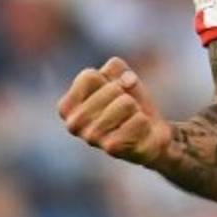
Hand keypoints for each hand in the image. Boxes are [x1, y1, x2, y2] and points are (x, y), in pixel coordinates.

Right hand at [57, 56, 171, 166]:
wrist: (148, 136)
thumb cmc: (128, 103)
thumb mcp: (119, 76)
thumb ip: (116, 67)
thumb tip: (127, 80)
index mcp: (67, 107)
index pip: (89, 77)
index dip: (109, 79)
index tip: (113, 93)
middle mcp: (73, 124)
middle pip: (112, 89)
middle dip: (125, 94)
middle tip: (125, 110)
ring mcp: (91, 138)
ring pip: (126, 103)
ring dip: (135, 108)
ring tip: (130, 120)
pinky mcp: (112, 149)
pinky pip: (138, 120)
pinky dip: (144, 122)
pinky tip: (138, 133)